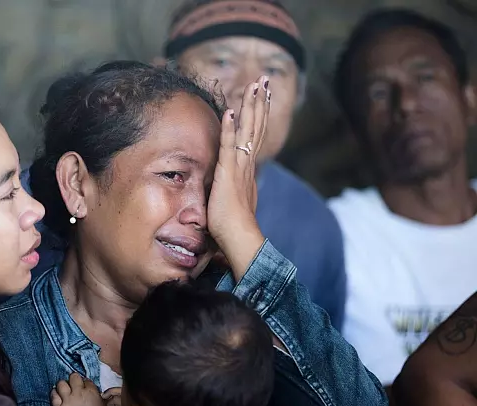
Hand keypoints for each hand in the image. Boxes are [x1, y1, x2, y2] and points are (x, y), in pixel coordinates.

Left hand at [51, 373, 108, 405]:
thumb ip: (98, 397)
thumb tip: (94, 395)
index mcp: (91, 391)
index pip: (86, 380)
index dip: (85, 383)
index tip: (85, 388)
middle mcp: (78, 392)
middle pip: (73, 377)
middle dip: (73, 379)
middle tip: (74, 385)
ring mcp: (67, 399)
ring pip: (61, 383)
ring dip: (62, 385)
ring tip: (64, 390)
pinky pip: (53, 395)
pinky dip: (54, 394)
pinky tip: (56, 395)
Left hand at [207, 76, 269, 279]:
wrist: (239, 239)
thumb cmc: (232, 228)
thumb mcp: (230, 204)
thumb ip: (229, 192)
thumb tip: (225, 194)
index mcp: (247, 171)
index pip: (254, 137)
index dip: (258, 116)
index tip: (262, 98)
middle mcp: (247, 165)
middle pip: (256, 127)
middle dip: (260, 103)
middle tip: (264, 80)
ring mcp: (240, 168)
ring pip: (248, 130)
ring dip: (251, 106)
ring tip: (255, 85)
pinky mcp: (229, 174)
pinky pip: (230, 146)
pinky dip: (231, 128)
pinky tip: (231, 111)